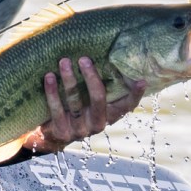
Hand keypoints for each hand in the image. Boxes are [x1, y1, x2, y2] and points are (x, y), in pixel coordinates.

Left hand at [23, 56, 145, 153]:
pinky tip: (49, 77)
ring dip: (69, 79)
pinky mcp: (63, 133)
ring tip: (64, 61)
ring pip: (75, 101)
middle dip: (91, 77)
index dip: (135, 94)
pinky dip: (52, 92)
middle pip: (98, 99)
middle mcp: (98, 124)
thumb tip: (104, 53)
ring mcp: (80, 130)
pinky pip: (57, 110)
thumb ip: (98, 86)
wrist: (52, 136)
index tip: (141, 80)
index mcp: (109, 115)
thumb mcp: (88, 101)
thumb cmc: (74, 109)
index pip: (126, 106)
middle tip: (83, 59)